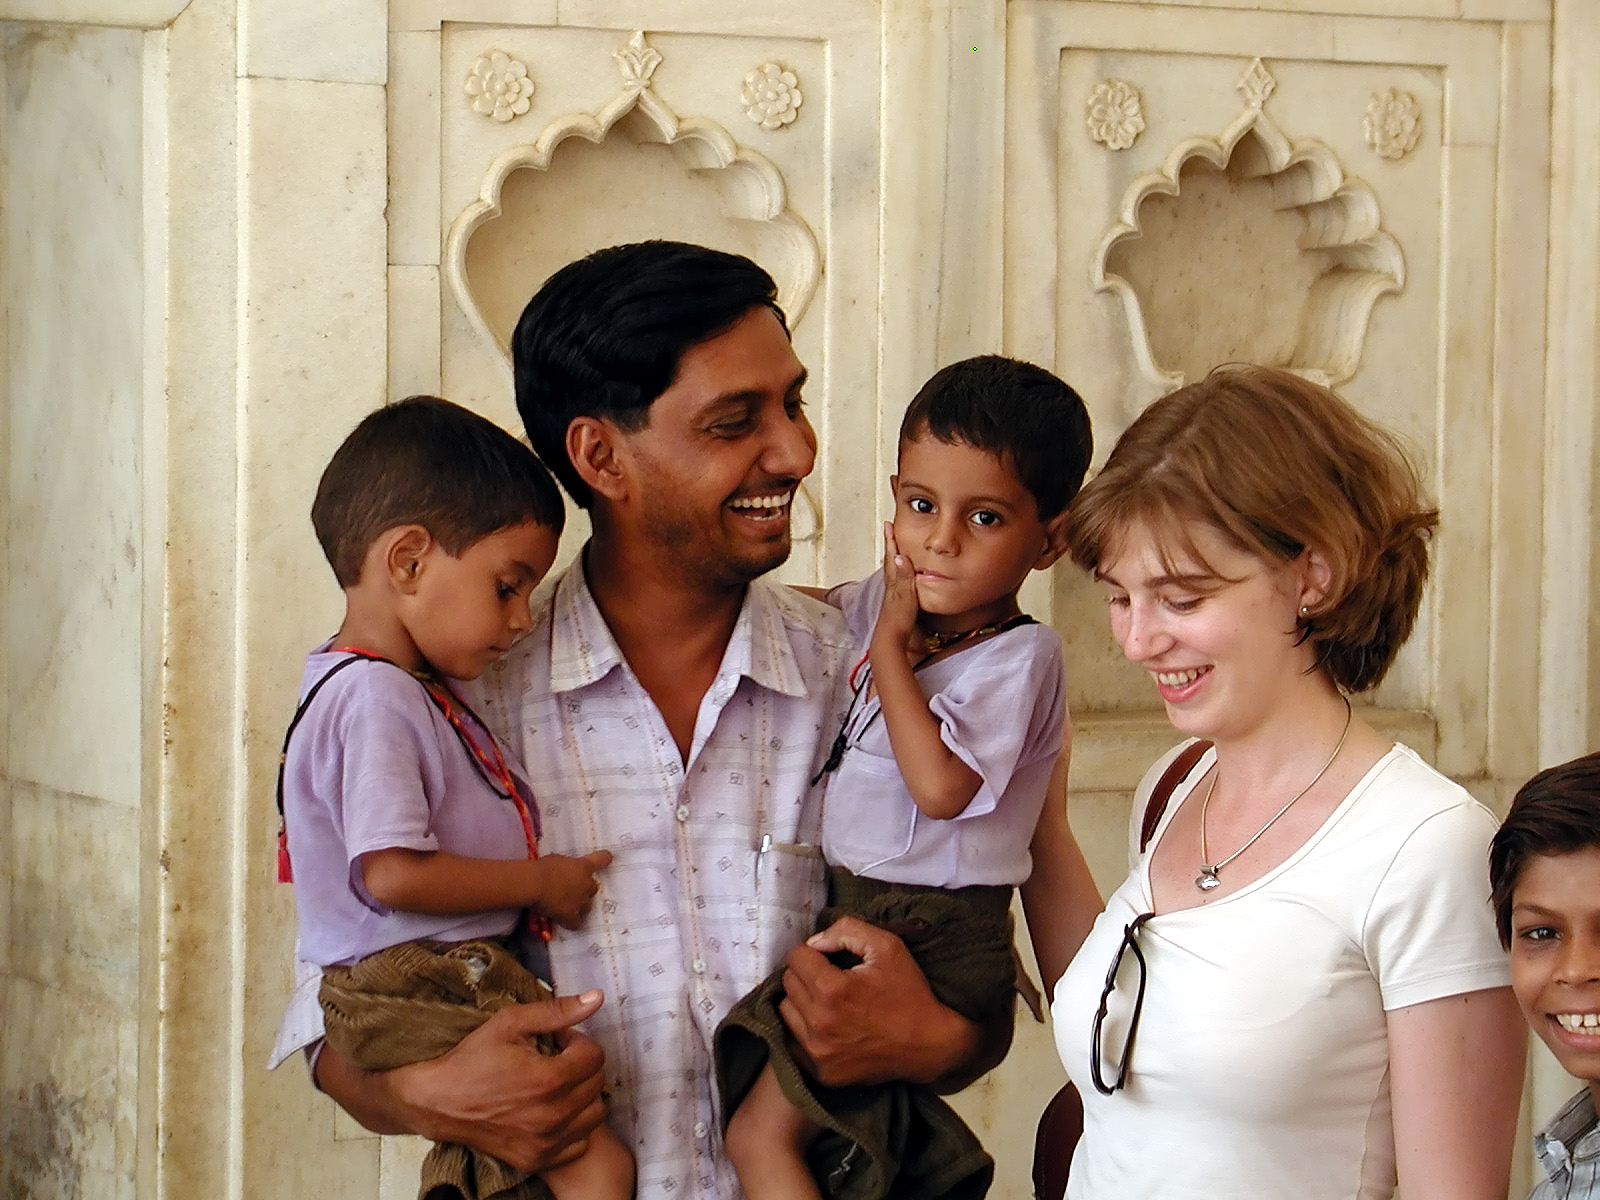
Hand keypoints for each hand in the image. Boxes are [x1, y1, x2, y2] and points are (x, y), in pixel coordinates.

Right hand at [374, 991, 608, 1171]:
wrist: (437, 1101)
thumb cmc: (472, 1059)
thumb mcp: (511, 1023)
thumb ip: (557, 1011)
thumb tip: (596, 999)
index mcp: (548, 1080)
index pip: (595, 1056)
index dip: (577, 1041)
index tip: (558, 1041)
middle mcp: (552, 1116)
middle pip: (597, 1083)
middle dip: (580, 1064)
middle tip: (555, 1059)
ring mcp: (546, 1143)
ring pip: (594, 1114)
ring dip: (582, 1094)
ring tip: (557, 1084)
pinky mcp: (538, 1159)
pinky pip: (579, 1142)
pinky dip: (574, 1126)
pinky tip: (553, 1110)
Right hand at [538, 850, 611, 929]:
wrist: (535, 883)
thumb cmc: (543, 867)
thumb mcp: (557, 859)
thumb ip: (566, 865)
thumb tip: (565, 870)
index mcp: (584, 867)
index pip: (602, 859)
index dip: (604, 859)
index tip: (607, 858)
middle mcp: (587, 884)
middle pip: (594, 887)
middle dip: (586, 888)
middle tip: (572, 888)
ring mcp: (581, 901)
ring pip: (588, 906)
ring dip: (581, 905)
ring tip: (568, 905)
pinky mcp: (571, 916)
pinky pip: (576, 923)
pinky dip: (572, 922)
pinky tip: (564, 920)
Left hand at [778, 916, 978, 1088]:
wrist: (929, 1046)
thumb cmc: (909, 992)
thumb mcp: (887, 946)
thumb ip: (846, 930)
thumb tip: (815, 942)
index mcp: (832, 990)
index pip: (796, 957)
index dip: (814, 952)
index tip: (831, 959)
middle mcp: (818, 1024)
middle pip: (788, 983)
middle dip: (807, 974)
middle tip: (832, 978)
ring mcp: (817, 1052)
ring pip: (786, 1011)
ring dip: (802, 1001)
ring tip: (829, 1002)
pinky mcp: (820, 1072)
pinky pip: (793, 1042)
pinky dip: (804, 1030)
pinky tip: (827, 1026)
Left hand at [872, 522, 921, 657]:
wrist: (890, 642)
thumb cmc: (897, 622)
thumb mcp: (904, 597)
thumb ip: (904, 578)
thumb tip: (902, 557)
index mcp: (894, 583)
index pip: (892, 557)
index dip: (891, 541)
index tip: (888, 525)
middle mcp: (892, 588)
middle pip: (891, 562)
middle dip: (892, 546)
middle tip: (891, 532)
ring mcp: (893, 597)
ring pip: (894, 572)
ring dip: (896, 559)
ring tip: (898, 550)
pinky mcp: (897, 606)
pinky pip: (898, 584)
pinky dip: (901, 575)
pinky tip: (905, 578)